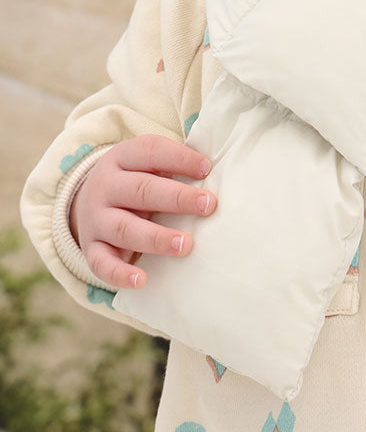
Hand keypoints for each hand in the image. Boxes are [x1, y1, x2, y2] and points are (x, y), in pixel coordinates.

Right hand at [69, 134, 215, 289]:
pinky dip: (120, 274)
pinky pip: (101, 263)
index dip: (179, 158)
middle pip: (141, 190)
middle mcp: (106, 187)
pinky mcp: (91, 249)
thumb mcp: (146, 165)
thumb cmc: (134, 181)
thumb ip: (173, 166)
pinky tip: (142, 280)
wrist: (83, 202)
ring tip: (185, 244)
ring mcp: (96, 219)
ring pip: (124, 228)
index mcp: (122, 158)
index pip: (150, 152)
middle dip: (177, 198)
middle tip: (208, 205)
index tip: (207, 168)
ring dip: (156, 237)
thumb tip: (216, 172)